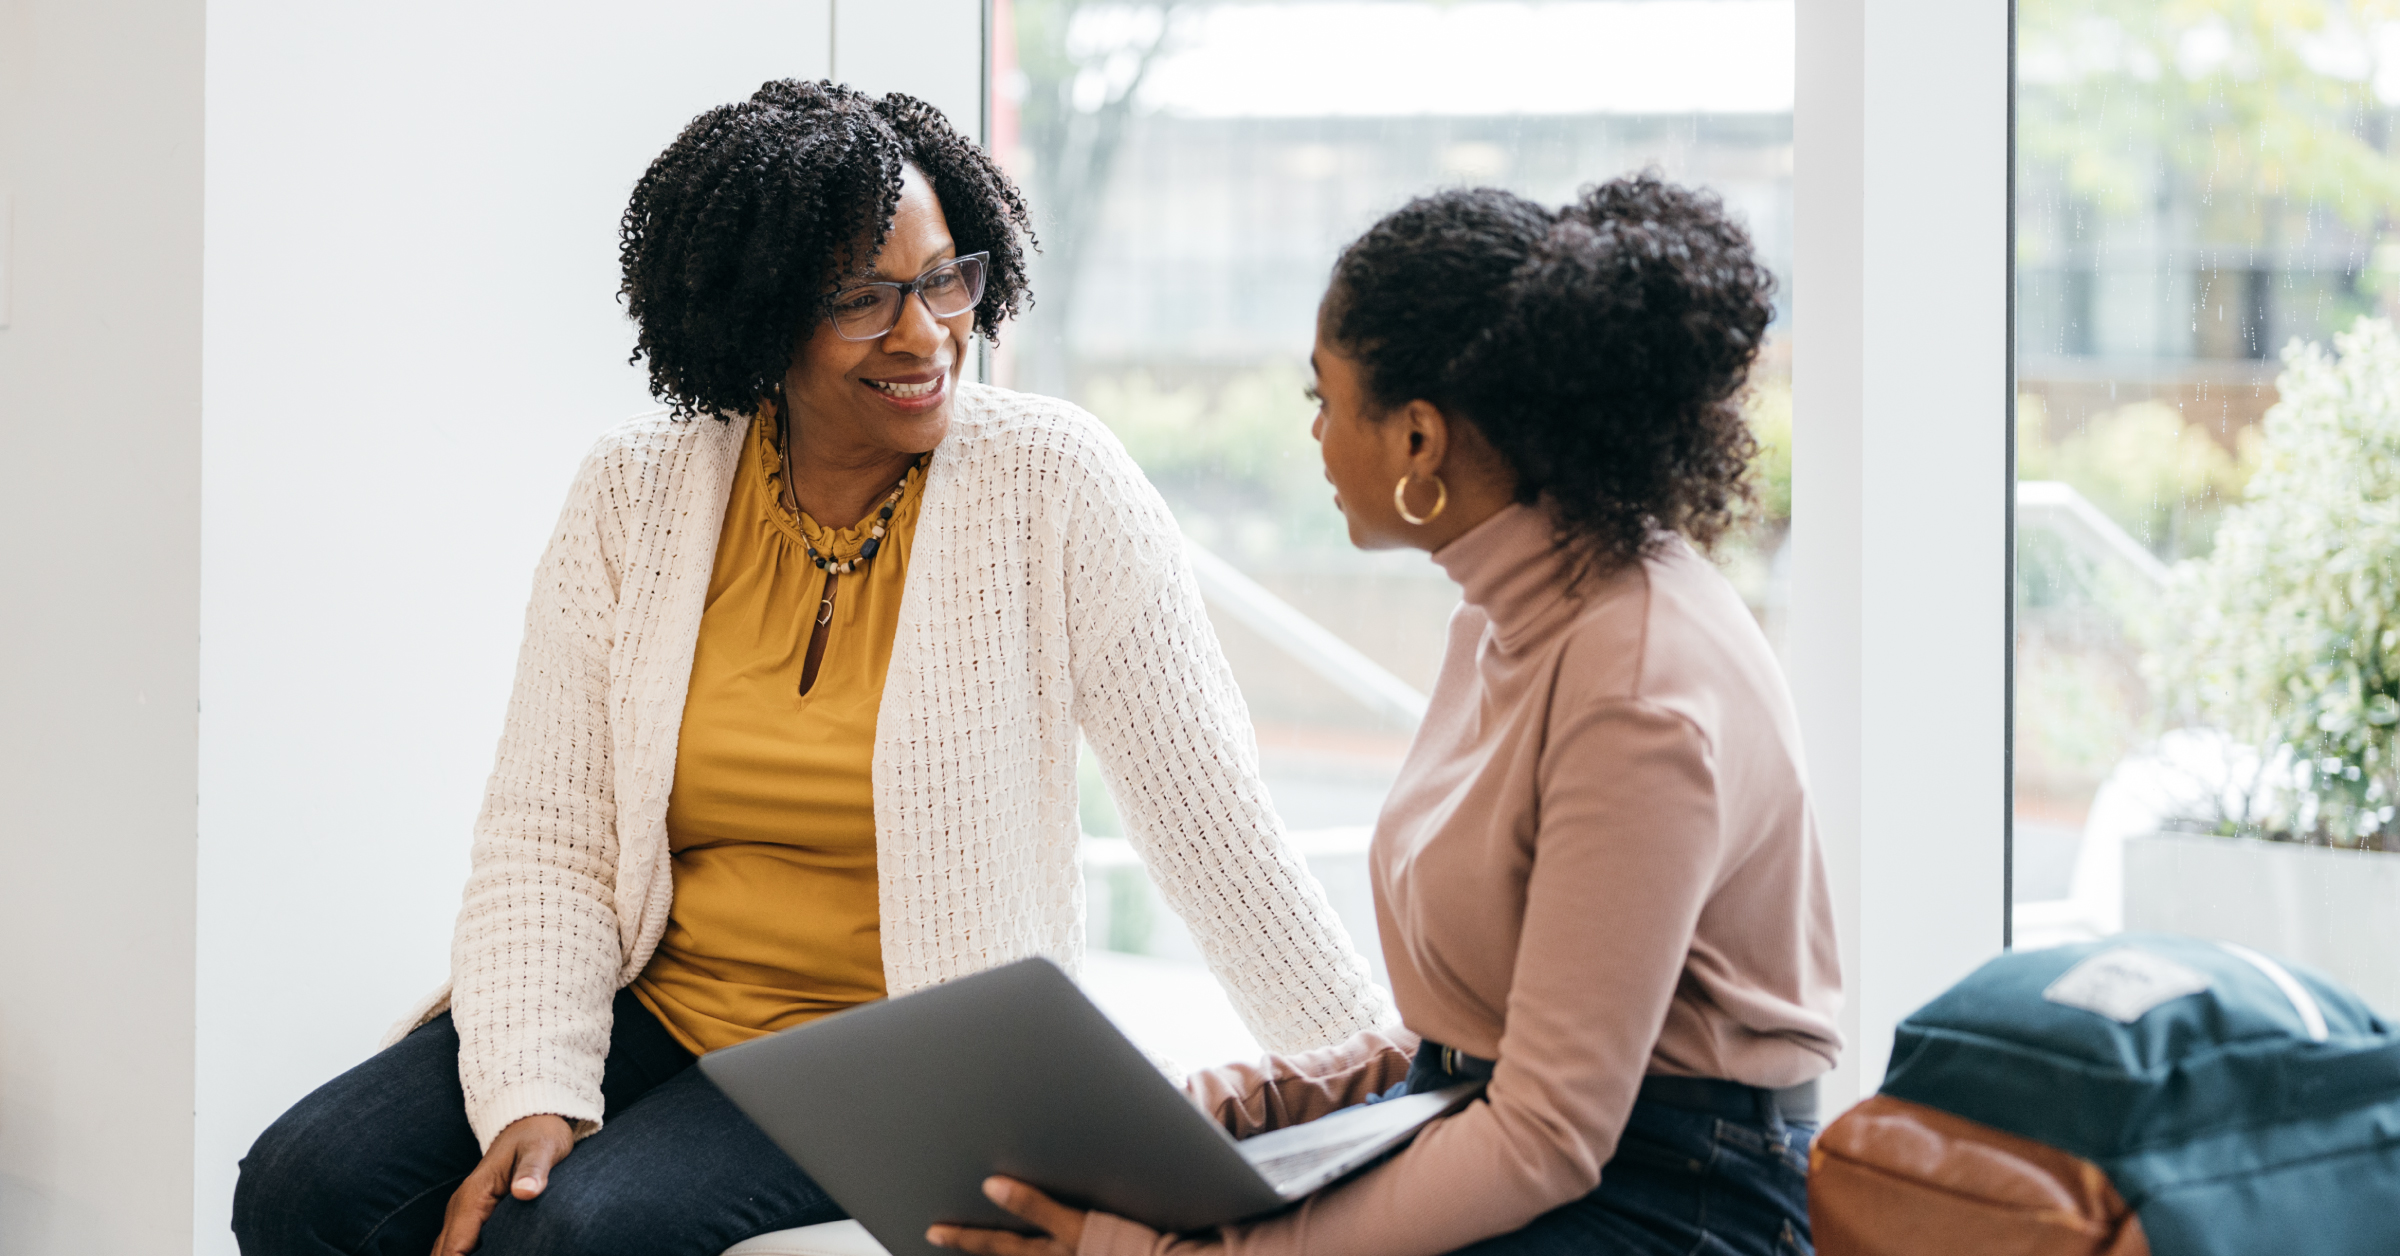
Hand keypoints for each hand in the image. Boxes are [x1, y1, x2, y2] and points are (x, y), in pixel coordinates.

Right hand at [431, 1113, 574, 1255]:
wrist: (532, 1119)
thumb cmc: (539, 1134)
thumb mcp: (543, 1149)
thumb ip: (534, 1171)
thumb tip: (526, 1192)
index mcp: (473, 1198)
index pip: (454, 1249)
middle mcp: (460, 1209)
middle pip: (443, 1255)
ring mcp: (464, 1214)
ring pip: (446, 1252)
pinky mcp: (473, 1217)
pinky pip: (458, 1247)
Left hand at [926, 1177, 1089, 1255]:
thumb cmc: (1122, 1244)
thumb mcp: (1077, 1222)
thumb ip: (1034, 1205)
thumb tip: (991, 1185)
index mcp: (1042, 1253)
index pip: (992, 1244)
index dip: (961, 1237)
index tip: (932, 1231)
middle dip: (971, 1248)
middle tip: (939, 1238)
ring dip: (995, 1254)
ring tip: (976, 1247)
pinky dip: (1018, 1253)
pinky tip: (1024, 1248)